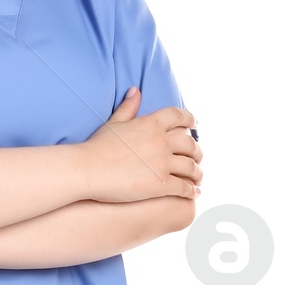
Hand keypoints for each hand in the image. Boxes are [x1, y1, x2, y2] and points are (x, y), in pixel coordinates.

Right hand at [83, 86, 199, 202]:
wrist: (87, 169)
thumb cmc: (96, 146)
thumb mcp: (114, 123)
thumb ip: (129, 107)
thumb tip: (135, 90)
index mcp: (152, 124)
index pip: (180, 116)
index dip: (190, 120)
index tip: (195, 126)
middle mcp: (161, 141)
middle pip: (190, 143)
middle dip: (197, 151)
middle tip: (198, 157)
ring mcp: (162, 163)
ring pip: (191, 167)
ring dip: (197, 172)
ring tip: (198, 178)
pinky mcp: (161, 184)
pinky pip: (184, 187)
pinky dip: (191, 190)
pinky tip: (194, 193)